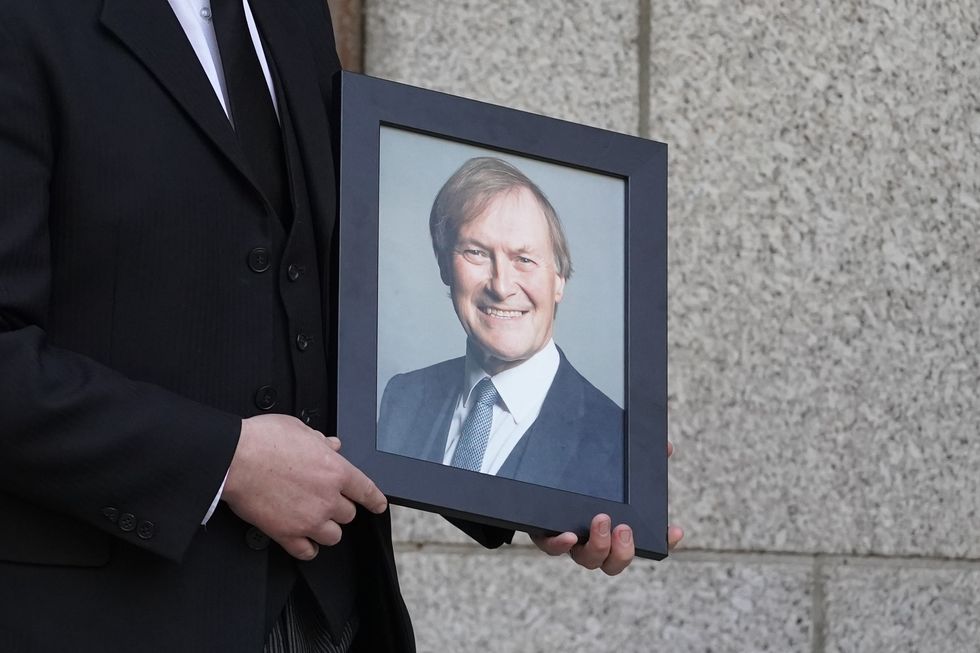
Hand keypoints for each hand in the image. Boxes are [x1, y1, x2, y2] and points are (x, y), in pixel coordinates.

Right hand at [222, 414, 386, 560]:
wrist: (235, 459)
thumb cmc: (263, 440)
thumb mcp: (299, 429)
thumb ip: (320, 440)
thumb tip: (332, 444)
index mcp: (335, 471)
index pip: (367, 490)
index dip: (375, 500)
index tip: (378, 505)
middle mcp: (327, 498)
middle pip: (348, 515)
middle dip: (340, 509)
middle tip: (326, 501)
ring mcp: (309, 519)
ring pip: (334, 536)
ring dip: (327, 530)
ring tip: (317, 522)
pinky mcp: (286, 534)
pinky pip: (306, 552)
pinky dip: (308, 549)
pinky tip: (305, 544)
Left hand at [531, 441, 682, 574]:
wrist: (535, 477)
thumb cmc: (582, 478)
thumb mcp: (611, 468)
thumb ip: (638, 459)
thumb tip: (666, 446)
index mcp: (613, 530)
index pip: (644, 544)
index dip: (663, 544)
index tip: (674, 531)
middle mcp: (594, 541)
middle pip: (613, 563)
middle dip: (623, 551)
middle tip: (625, 529)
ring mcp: (571, 541)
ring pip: (587, 559)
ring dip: (598, 546)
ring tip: (602, 520)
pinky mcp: (544, 534)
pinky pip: (551, 548)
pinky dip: (561, 545)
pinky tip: (570, 536)